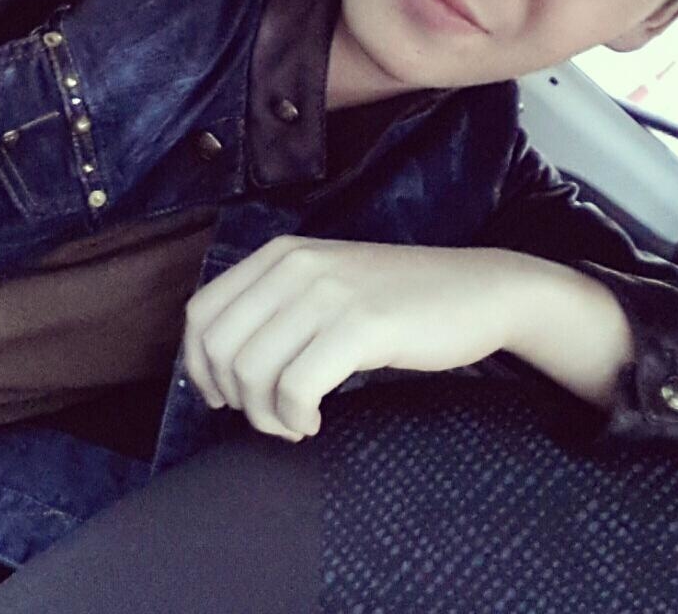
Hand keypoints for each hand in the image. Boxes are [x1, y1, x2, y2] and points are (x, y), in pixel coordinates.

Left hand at [182, 236, 526, 440]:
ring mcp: (329, 293)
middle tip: (270, 415)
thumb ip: (274, 309)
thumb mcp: (325, 285)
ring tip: (296, 422)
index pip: (201, 312)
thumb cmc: (399, 299)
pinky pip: (296, 389)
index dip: (199, 366)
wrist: (477, 290)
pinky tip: (315, 423)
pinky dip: (295, 419)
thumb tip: (219, 371)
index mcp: (281, 254)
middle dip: (233, 398)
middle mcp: (297, 265)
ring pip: (252, 372)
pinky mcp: (361, 325)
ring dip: (266, 416)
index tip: (225, 397)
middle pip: (220, 348)